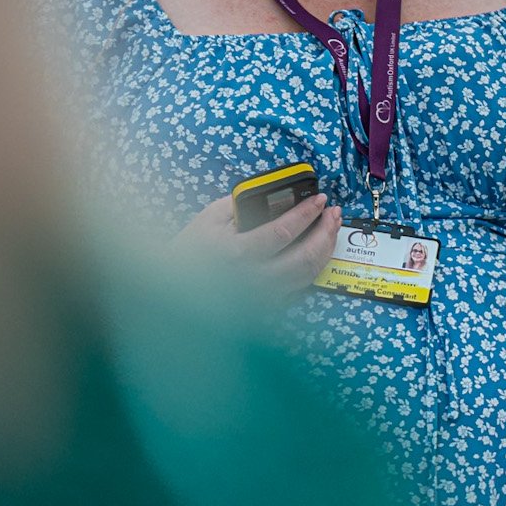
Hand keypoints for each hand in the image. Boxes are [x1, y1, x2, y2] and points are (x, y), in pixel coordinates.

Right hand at [172, 190, 342, 299]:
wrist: (172, 290)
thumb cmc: (188, 251)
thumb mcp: (209, 219)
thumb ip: (241, 205)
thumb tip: (274, 197)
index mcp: (237, 254)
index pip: (283, 232)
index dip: (307, 214)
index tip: (321, 199)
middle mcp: (253, 279)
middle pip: (304, 258)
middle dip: (326, 232)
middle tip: (334, 213)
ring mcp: (261, 298)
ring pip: (307, 276)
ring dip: (325, 250)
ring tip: (331, 229)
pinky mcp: (265, 308)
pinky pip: (299, 290)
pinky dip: (313, 270)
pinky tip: (317, 253)